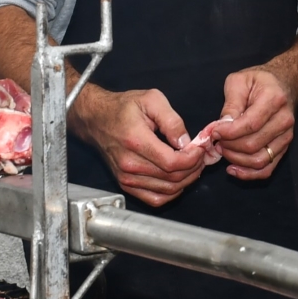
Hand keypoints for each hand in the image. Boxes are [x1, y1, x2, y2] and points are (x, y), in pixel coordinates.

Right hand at [68, 84, 206, 206]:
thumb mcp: (151, 99)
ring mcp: (126, 178)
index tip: (200, 149)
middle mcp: (130, 164)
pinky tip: (178, 179)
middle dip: (194, 168)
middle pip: (172, 178)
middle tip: (201, 156)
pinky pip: (155, 199)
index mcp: (136, 141)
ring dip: (186, 180)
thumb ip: (172, 120)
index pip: (172, 163)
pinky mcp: (126, 185)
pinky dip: (172, 192)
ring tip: (193, 165)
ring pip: (167, 191)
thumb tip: (186, 142)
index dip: (193, 159)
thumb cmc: (123, 108)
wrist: (96, 119)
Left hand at [207, 67, 296, 180]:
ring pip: (259, 160)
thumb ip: (231, 103)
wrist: (285, 84)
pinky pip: (267, 169)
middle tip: (216, 140)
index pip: (249, 125)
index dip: (228, 133)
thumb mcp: (239, 81)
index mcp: (273, 99)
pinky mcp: (284, 148)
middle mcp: (284, 120)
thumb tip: (222, 126)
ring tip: (223, 150)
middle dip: (229, 146)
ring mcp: (286, 136)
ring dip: (236, 160)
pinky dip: (248, 174)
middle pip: (252, 145)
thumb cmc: (259, 81)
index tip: (214, 132)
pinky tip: (233, 168)